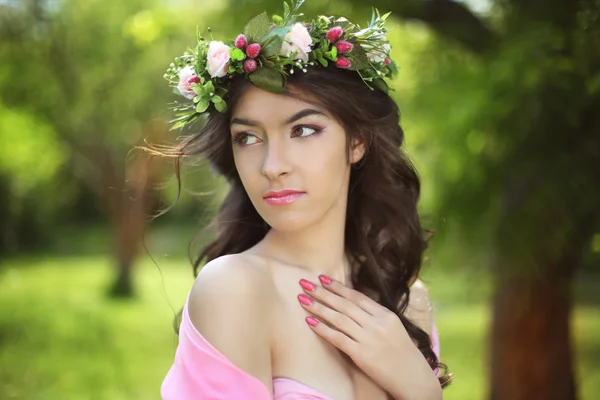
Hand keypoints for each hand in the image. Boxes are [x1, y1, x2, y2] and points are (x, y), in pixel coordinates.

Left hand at [297, 275, 440, 399]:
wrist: (413, 378)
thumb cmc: (402, 354)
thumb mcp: (393, 328)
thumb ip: (375, 316)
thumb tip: (352, 304)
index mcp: (385, 315)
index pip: (356, 296)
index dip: (337, 286)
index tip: (322, 278)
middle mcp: (377, 323)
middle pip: (344, 304)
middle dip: (323, 292)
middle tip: (305, 283)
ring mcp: (369, 339)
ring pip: (339, 318)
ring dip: (319, 307)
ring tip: (303, 299)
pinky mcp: (362, 355)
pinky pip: (338, 338)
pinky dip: (323, 329)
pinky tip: (310, 322)